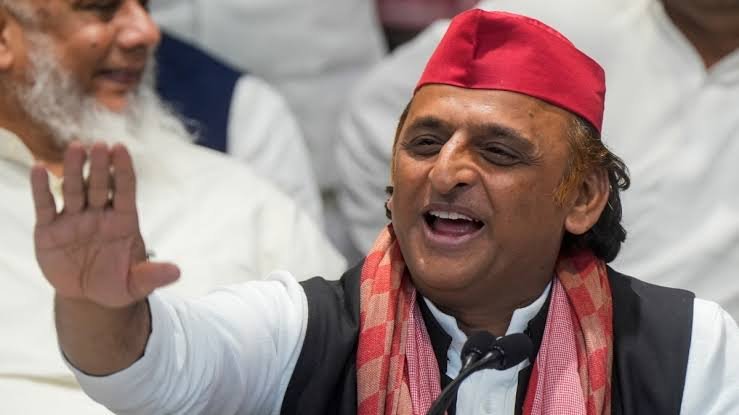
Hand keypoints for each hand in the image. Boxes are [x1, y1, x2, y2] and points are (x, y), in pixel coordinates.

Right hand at [31, 142, 178, 307]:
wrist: (87, 297)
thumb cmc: (116, 284)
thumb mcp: (136, 284)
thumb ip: (152, 276)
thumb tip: (177, 273)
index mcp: (124, 221)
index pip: (126, 190)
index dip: (124, 170)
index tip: (121, 148)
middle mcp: (99, 214)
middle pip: (100, 186)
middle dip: (100, 167)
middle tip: (100, 145)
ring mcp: (74, 219)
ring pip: (74, 190)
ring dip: (74, 170)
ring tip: (75, 148)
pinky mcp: (49, 230)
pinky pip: (45, 206)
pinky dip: (41, 189)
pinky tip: (40, 169)